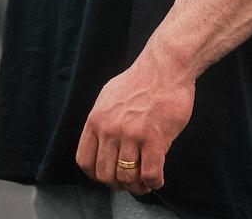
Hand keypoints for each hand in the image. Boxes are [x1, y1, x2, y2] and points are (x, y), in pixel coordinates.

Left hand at [76, 52, 194, 195]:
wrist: (166, 66)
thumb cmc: (141, 79)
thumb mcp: (109, 95)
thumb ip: (102, 120)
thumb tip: (101, 141)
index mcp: (97, 119)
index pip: (85, 161)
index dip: (97, 175)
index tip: (110, 175)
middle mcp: (110, 129)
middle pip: (105, 175)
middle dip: (118, 183)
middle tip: (131, 179)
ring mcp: (132, 134)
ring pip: (127, 178)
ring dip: (137, 186)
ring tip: (145, 181)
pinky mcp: (154, 138)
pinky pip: (150, 174)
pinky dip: (153, 183)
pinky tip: (157, 178)